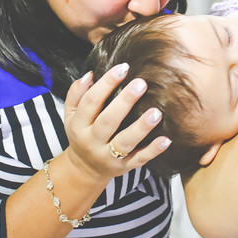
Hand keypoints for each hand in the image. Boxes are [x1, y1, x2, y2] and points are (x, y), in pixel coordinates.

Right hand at [62, 64, 169, 183]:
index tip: (123, 68)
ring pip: (125, 142)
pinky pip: (139, 159)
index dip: (106, 84)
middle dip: (125, 102)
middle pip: (108, 121)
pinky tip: (166, 139)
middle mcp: (92, 141)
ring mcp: (109, 156)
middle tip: (141, 83)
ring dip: (141, 127)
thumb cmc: (81, 134)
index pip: (91, 102)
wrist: (84, 170)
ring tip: (156, 112)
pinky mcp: (124, 167)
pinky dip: (153, 150)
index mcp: (79, 125)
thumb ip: (76, 94)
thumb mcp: (71, 115)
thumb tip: (90, 74)